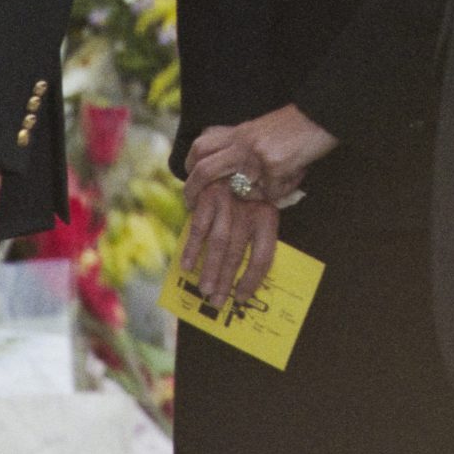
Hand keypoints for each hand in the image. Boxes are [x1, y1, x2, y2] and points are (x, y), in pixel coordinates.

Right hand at [179, 182, 280, 305]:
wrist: (243, 150)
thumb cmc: (255, 188)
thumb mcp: (267, 205)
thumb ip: (259, 233)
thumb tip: (250, 274)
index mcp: (268, 215)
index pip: (263, 255)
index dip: (251, 280)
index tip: (241, 298)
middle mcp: (249, 209)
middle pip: (238, 253)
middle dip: (226, 280)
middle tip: (217, 302)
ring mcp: (228, 202)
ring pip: (218, 243)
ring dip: (209, 269)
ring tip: (204, 291)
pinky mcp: (208, 194)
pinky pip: (198, 226)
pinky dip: (191, 248)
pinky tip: (186, 266)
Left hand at [181, 105, 335, 210]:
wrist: (322, 115)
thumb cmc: (297, 124)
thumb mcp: (263, 129)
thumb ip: (246, 146)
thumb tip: (236, 175)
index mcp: (239, 132)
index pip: (202, 146)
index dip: (189, 165)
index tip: (190, 180)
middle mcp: (243, 143)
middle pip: (204, 168)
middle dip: (192, 190)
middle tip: (191, 204)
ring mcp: (257, 156)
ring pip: (236, 188)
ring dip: (243, 199)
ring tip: (252, 202)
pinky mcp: (275, 167)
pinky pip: (272, 193)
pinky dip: (282, 193)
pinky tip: (293, 181)